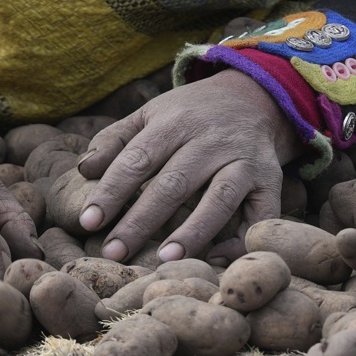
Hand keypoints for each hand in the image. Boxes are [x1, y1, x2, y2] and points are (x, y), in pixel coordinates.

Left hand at [76, 69, 304, 265]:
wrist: (253, 96)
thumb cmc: (189, 114)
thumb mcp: (150, 114)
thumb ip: (114, 140)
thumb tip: (83, 171)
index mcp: (174, 122)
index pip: (137, 159)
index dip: (112, 192)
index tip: (89, 223)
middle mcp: (211, 140)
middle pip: (173, 184)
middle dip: (141, 221)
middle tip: (114, 253)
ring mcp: (244, 160)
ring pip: (219, 198)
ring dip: (193, 231)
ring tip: (165, 260)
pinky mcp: (271, 179)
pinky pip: (262, 215)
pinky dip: (242, 240)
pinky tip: (217, 260)